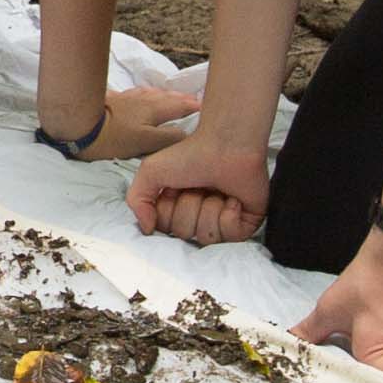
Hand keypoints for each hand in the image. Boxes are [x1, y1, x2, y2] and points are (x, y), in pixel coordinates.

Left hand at [41, 77, 203, 163]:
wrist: (78, 123)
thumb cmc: (112, 138)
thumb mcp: (144, 142)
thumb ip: (168, 138)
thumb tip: (187, 134)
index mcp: (153, 111)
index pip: (178, 108)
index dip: (192, 108)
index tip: (205, 107)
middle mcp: (143, 102)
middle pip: (166, 98)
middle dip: (181, 100)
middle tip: (193, 100)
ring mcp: (127, 99)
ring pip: (151, 94)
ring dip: (165, 95)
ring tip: (172, 96)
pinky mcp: (111, 100)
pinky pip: (134, 94)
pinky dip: (144, 94)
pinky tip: (141, 94)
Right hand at [125, 119, 268, 248]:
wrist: (226, 144)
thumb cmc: (190, 154)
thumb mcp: (150, 172)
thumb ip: (137, 201)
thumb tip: (147, 228)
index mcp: (178, 205)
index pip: (166, 228)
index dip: (168, 210)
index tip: (175, 189)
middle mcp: (199, 214)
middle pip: (185, 233)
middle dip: (189, 208)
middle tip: (198, 186)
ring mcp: (223, 220)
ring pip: (208, 238)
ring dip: (209, 210)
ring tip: (216, 190)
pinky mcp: (246, 222)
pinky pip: (231, 237)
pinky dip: (229, 216)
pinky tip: (232, 198)